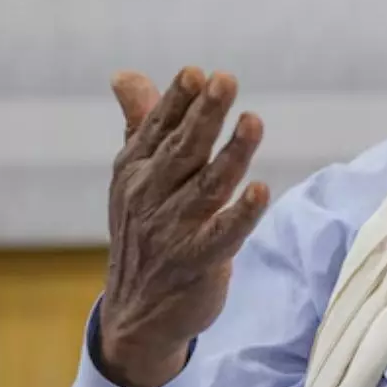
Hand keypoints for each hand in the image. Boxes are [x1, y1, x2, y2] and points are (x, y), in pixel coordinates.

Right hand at [98, 66, 268, 386]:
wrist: (136, 313)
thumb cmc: (144, 231)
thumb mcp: (135, 177)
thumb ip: (141, 124)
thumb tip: (125, 74)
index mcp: (136, 170)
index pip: (159, 128)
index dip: (178, 101)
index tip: (196, 73)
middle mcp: (151, 196)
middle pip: (184, 150)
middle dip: (205, 114)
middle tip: (225, 80)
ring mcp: (173, 230)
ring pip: (208, 186)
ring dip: (232, 154)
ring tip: (253, 122)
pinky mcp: (198, 261)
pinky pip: (223, 234)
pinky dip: (242, 214)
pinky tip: (260, 191)